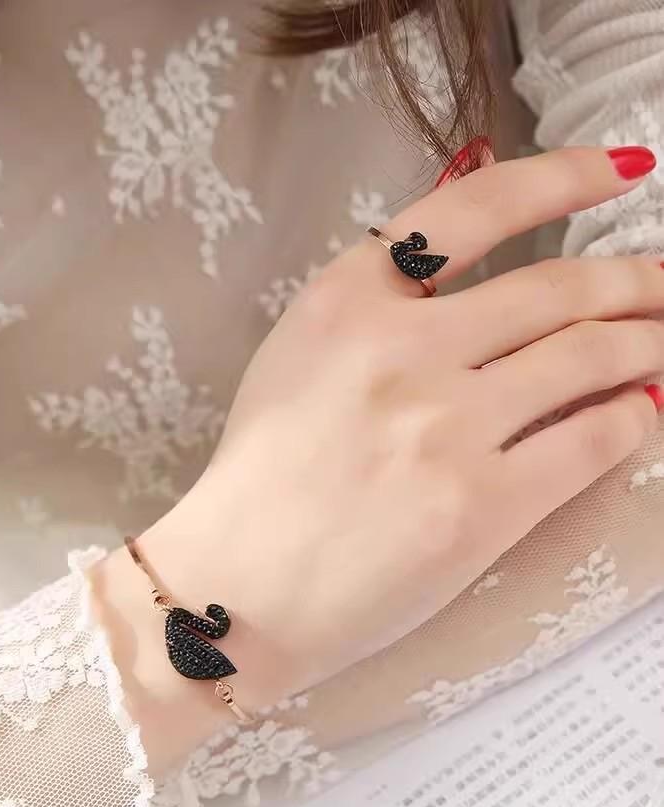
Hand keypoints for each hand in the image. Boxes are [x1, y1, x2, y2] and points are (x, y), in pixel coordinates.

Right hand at [95, 146, 663, 769]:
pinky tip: (640, 412)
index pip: (474, 213)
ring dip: (648, 345)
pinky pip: (591, 442)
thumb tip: (461, 222)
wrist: (235, 584)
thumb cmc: (260, 472)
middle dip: (637, 280)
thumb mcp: (300, 356)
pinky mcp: (480, 507)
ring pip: (589, 359)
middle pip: (557, 291)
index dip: (565, 179)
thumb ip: (374, 294)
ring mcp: (444, 428)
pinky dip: (631, 419)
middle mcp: (400, 349)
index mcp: (343, 302)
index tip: (627, 171)